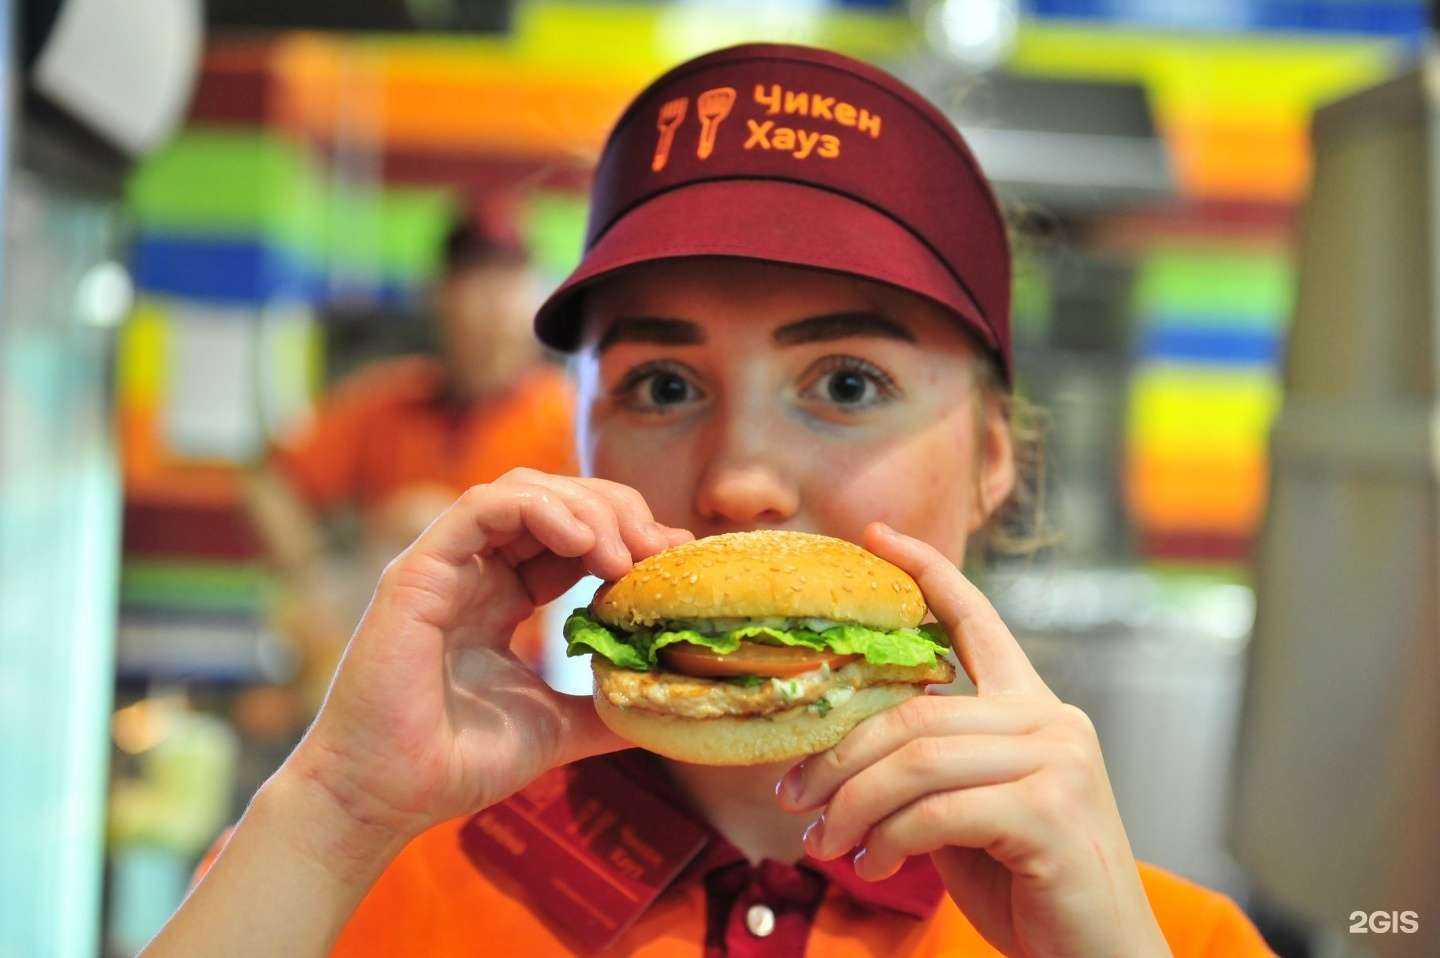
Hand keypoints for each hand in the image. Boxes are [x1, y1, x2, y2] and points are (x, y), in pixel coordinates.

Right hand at [283, 468, 691, 853]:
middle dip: (617, 513)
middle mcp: (475, 569)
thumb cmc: (457, 763)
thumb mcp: (556, 726)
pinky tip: (582, 542)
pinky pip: (482, 507)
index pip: (573, 535)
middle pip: (557, 500)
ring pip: (523, 490)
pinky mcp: (419, 569)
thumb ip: (605, 707)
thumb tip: (665, 705)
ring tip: (623, 552)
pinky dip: (538, 509)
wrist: (384, 798)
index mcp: (503, 594)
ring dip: (586, 508)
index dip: (627, 535)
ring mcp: (446, 564)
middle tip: (659, 551)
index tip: (673, 560)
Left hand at [778, 523, 1168, 957]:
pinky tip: (876, 866)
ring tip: (824, 843)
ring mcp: (1058, 761)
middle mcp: (1053, 721)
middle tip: (792, 798)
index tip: (874, 536)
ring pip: (916, 760)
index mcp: (1035, 710)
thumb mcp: (970, 815)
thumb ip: (929, 773)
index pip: (977, 620)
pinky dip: (890, 841)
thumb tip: (840, 761)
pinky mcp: (1050, 810)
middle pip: (915, 712)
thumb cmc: (1032, 888)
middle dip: (838, 757)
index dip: (925, 573)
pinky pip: (935, 812)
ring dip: (852, 806)